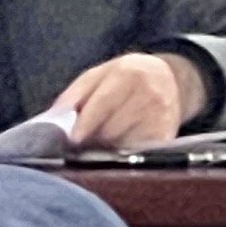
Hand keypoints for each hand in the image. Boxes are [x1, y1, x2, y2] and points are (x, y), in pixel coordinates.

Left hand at [56, 51, 203, 149]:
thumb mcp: (101, 73)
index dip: (86, 123)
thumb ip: (76, 92)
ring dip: (107, 148)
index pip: (103, 103)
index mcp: (129, 74)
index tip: (72, 139)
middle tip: (82, 144)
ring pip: (124, 143)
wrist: (170, 80)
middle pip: (113, 127)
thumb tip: (55, 116)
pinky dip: (123, 153)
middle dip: (93, 138)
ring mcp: (161, 117)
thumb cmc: (127, 77)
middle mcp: (149, 95)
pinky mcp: (167, 136)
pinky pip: (138, 152)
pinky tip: (117, 148)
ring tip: (100, 143)